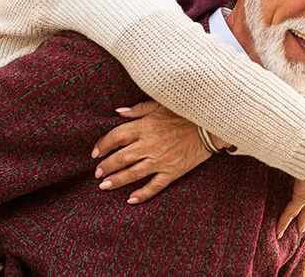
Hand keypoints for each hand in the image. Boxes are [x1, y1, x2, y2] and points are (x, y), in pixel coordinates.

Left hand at [91, 101, 210, 203]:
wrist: (209, 125)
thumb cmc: (184, 112)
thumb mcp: (160, 105)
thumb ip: (138, 109)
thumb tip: (118, 112)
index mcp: (145, 126)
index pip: (116, 136)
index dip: (103, 145)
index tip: (95, 152)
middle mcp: (150, 144)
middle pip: (121, 157)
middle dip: (106, 166)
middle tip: (97, 173)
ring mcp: (161, 160)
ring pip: (134, 173)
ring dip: (117, 180)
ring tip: (104, 186)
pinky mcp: (173, 171)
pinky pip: (155, 186)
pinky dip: (142, 194)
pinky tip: (130, 199)